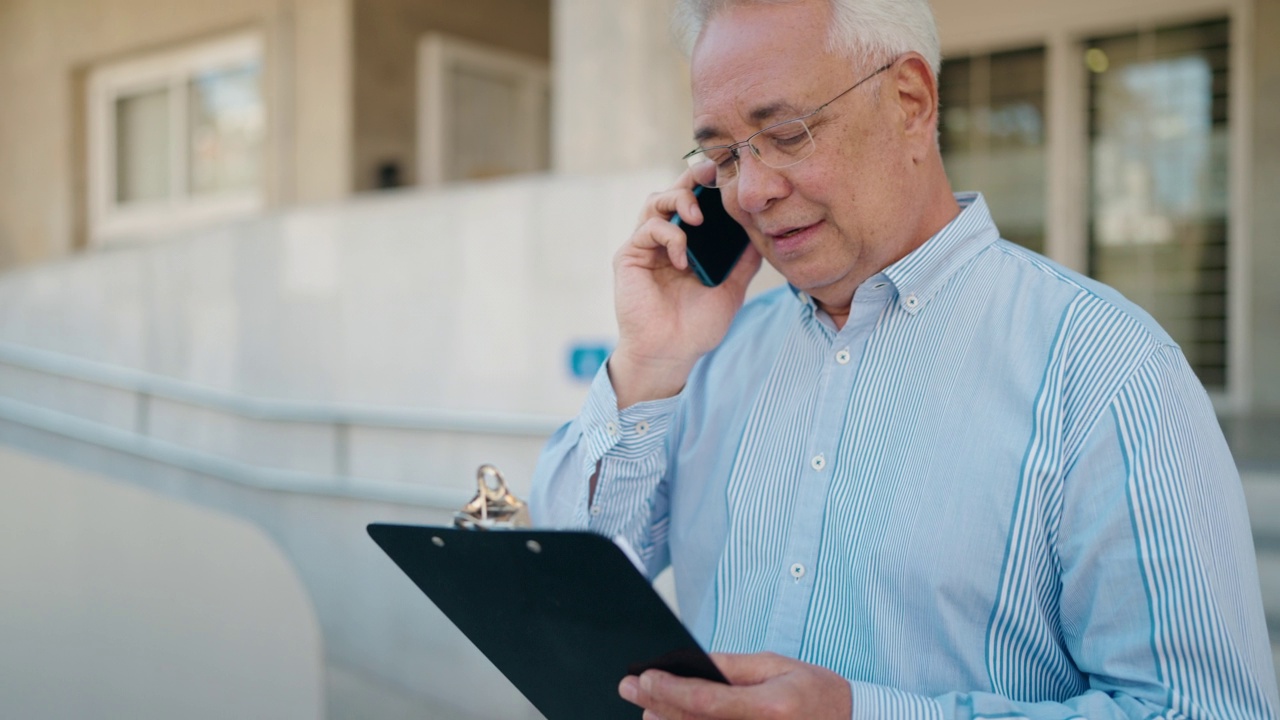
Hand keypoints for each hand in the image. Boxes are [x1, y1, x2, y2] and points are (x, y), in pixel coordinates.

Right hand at [610, 172, 761, 407]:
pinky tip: (683, 259)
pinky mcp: (629, 257)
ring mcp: (645, 247)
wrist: (672, 353)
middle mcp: (664, 239)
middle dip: (692, 179)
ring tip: (698, 218)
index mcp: (687, 243)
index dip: (707, 183)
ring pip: (655, 202)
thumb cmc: (697, 325)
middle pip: (673, 192)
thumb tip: (762, 230)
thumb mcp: (731, 288)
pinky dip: (669, 237)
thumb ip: (743, 260)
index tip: (727, 172)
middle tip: (712, 173)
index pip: (695, 202)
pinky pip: (648, 230)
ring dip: (679, 200)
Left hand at [618, 652, 851, 719]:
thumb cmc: (817, 694)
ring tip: (647, 707)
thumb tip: (693, 664)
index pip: (703, 699)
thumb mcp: (777, 666)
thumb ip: (732, 667)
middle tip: (630, 689)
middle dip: (656, 706)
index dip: (667, 689)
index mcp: (768, 708)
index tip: (642, 678)